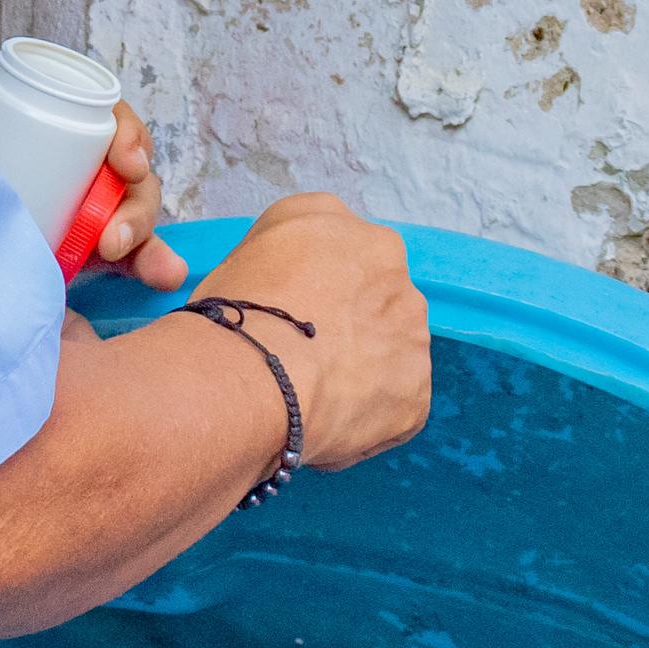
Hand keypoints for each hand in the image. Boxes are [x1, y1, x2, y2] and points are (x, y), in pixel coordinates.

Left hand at [0, 80, 187, 289]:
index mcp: (55, 129)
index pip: (110, 121)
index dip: (129, 136)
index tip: (125, 163)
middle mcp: (81, 168)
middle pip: (133, 176)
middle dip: (137, 204)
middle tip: (112, 238)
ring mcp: (88, 212)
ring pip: (137, 216)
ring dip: (146, 239)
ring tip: (117, 257)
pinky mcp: (88, 252)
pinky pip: (132, 258)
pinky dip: (155, 266)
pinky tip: (165, 277)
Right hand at [195, 192, 429, 470]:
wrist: (252, 379)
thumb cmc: (231, 317)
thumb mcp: (243, 258)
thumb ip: (282, 262)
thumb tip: (289, 292)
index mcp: (336, 224)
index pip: (334, 253)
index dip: (311, 288)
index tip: (289, 315)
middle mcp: (388, 264)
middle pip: (373, 297)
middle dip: (348, 325)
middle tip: (303, 357)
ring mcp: (411, 330)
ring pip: (390, 351)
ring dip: (362, 369)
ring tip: (312, 396)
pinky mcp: (417, 391)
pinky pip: (394, 406)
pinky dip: (366, 418)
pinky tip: (326, 423)